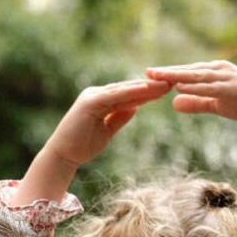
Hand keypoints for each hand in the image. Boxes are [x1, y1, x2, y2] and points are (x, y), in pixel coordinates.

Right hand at [14, 79, 169, 204]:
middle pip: (130, 88)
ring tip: (165, 85)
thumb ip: (119, 117)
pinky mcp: (90, 102)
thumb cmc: (82, 146)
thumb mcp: (107, 131)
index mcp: (103, 100)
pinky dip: (130, 92)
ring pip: (124, 90)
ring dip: (145, 87)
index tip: (167, 90)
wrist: (63, 155)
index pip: (130, 94)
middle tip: (173, 81)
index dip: (148, 92)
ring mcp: (93, 96)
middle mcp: (98, 94)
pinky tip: (146, 90)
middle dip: (151, 86)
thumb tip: (135, 107)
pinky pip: (115, 96)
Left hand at [146, 60, 236, 131]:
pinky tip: (182, 87)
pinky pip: (212, 88)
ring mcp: (227, 77)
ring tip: (160, 77)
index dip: (168, 74)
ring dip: (178, 75)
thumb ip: (196, 103)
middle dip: (168, 72)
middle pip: (189, 70)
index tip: (148, 76)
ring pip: (198, 76)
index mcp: (213, 72)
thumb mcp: (215, 105)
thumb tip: (174, 103)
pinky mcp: (235, 88)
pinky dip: (196, 87)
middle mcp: (219, 70)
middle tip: (147, 72)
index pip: (186, 72)